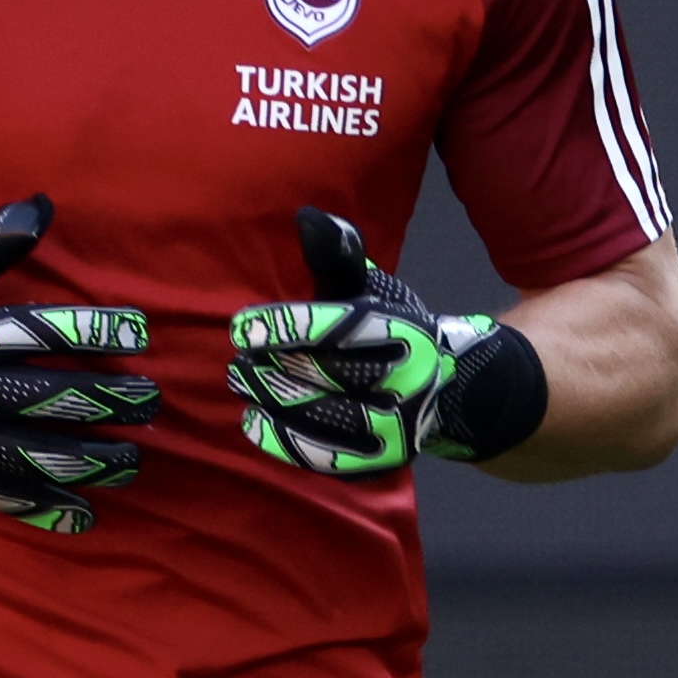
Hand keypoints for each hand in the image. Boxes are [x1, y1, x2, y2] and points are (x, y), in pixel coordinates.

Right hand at [0, 197, 157, 532]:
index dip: (95, 331)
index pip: (44, 331)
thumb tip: (44, 203)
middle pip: (51, 399)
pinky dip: (43, 509)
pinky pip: (1, 496)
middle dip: (108, 402)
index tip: (139, 333)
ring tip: (134, 461)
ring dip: (91, 459)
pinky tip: (83, 516)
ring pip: (36, 454)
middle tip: (152, 404)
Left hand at [226, 210, 549, 476]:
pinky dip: (284, 441)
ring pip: (326, 417)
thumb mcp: (370, 288)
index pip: (340, 329)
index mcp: (406, 332)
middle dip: (275, 366)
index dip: (287, 328)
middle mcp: (409, 381)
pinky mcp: (381, 460)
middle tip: (237, 360)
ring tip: (241, 383)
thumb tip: (308, 217)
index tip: (243, 327)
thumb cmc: (386, 330)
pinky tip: (254, 421)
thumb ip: (339, 256)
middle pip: (330, 374)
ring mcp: (398, 426)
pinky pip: (326, 456)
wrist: (441, 392)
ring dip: (273, 402)